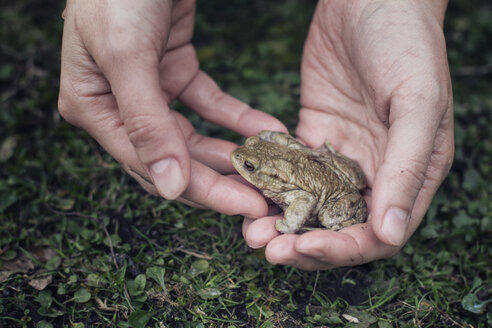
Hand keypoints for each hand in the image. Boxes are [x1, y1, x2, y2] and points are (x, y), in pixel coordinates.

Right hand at [58, 0, 285, 216]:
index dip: (200, 190)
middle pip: (174, 157)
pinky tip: (265, 128)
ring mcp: (149, 89)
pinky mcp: (177, 70)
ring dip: (231, 152)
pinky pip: (210, 103)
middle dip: (220, 179)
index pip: (151, 165)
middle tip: (262, 197)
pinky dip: (237, 116)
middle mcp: (119, 106)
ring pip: (193, 136)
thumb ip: (146, 123)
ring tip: (269, 169)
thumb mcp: (126, 55)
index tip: (244, 204)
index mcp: (95, 109)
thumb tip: (167, 186)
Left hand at [243, 0, 453, 268]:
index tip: (307, 248)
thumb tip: (390, 231)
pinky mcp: (312, 137)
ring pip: (310, 205)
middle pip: (338, 227)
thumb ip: (407, 168)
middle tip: (269, 248)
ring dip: (282, 222)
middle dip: (305, 244)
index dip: (344, 249)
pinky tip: (251, 193)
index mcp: (409, 174)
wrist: (371, 1)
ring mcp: (340, 157)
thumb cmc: (407, 44)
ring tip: (252, 231)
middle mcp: (374, 172)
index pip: (378, 234)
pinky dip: (272, 188)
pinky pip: (290, 172)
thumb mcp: (418, 102)